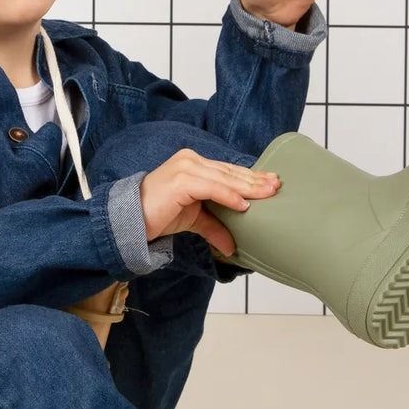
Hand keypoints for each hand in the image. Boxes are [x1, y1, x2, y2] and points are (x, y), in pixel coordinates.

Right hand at [138, 149, 281, 256]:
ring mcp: (185, 168)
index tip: (271, 183)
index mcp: (194, 164)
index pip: (228, 170)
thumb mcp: (193, 219)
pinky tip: (244, 205)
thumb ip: (214, 227)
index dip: (250, 177)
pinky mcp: (181, 180)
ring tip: (268, 194)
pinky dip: (229, 196)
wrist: (131, 219)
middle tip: (277, 186)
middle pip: (230, 172)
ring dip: (248, 187)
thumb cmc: (157, 214)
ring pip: (224, 178)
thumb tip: (232, 247)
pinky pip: (211, 188)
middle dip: (255, 180)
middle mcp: (191, 160)